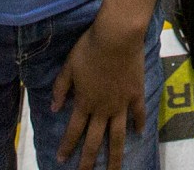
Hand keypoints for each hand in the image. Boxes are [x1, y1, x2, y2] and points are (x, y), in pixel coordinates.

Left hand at [51, 12, 147, 169]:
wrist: (117, 37)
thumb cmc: (90, 48)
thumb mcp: (68, 67)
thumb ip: (60, 88)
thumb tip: (54, 109)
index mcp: (84, 102)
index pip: (73, 130)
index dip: (67, 146)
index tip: (61, 160)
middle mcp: (102, 109)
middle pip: (94, 140)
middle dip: (88, 161)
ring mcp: (121, 104)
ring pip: (118, 136)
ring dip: (115, 156)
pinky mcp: (136, 94)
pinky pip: (138, 114)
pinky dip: (139, 124)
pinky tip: (139, 134)